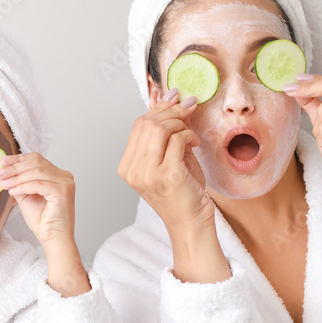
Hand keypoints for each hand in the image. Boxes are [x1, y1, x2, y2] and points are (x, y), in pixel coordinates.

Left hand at [0, 152, 76, 247]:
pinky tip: (12, 191)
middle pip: (37, 163)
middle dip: (15, 168)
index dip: (19, 159)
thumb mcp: (27, 197)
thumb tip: (5, 172)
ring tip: (4, 183)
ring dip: (17, 177)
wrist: (53, 239)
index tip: (2, 162)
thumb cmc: (43, 222)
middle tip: (0, 173)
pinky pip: (38, 184)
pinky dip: (23, 186)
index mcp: (59, 175)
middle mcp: (65, 177)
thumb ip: (20, 183)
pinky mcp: (63, 192)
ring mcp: (66, 183)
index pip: (37, 160)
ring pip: (36, 172)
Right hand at [118, 89, 210, 232]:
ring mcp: (149, 174)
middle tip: (188, 108)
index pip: (138, 126)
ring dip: (180, 123)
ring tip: (190, 132)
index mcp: (127, 166)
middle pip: (147, 124)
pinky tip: (194, 143)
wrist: (190, 223)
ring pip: (160, 129)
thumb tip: (172, 100)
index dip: (158, 109)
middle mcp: (134, 171)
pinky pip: (177, 140)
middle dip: (171, 111)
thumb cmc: (180, 193)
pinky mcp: (169, 176)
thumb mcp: (167, 159)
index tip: (175, 99)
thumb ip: (166, 133)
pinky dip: (188, 136)